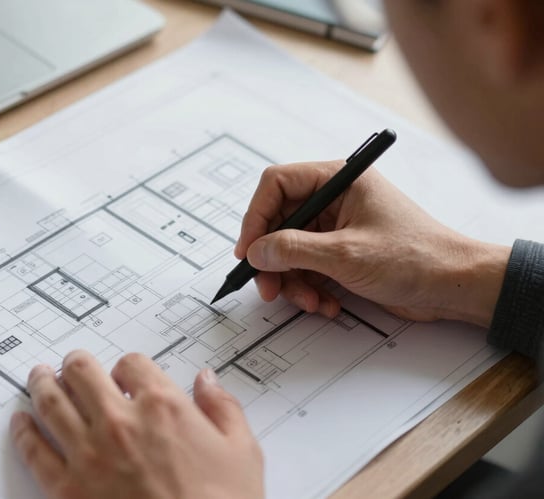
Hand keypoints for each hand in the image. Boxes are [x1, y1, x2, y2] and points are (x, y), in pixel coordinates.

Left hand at [10, 351, 263, 498]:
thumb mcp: (242, 451)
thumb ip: (223, 408)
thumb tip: (207, 381)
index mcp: (162, 406)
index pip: (132, 363)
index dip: (127, 365)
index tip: (125, 373)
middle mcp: (120, 422)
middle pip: (81, 372)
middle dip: (76, 364)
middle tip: (72, 364)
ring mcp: (89, 454)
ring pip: (51, 402)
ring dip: (41, 383)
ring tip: (38, 376)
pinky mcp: (67, 489)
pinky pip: (34, 450)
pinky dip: (23, 431)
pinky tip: (21, 422)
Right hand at [234, 161, 510, 326]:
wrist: (455, 287)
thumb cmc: (416, 258)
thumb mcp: (346, 254)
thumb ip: (293, 250)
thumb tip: (256, 251)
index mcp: (339, 180)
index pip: (278, 184)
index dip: (256, 217)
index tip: (248, 250)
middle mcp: (335, 199)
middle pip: (280, 223)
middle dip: (274, 260)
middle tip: (269, 288)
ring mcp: (337, 228)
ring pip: (290, 251)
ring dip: (293, 281)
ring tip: (310, 302)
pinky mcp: (341, 254)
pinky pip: (307, 269)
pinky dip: (310, 289)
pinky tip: (327, 304)